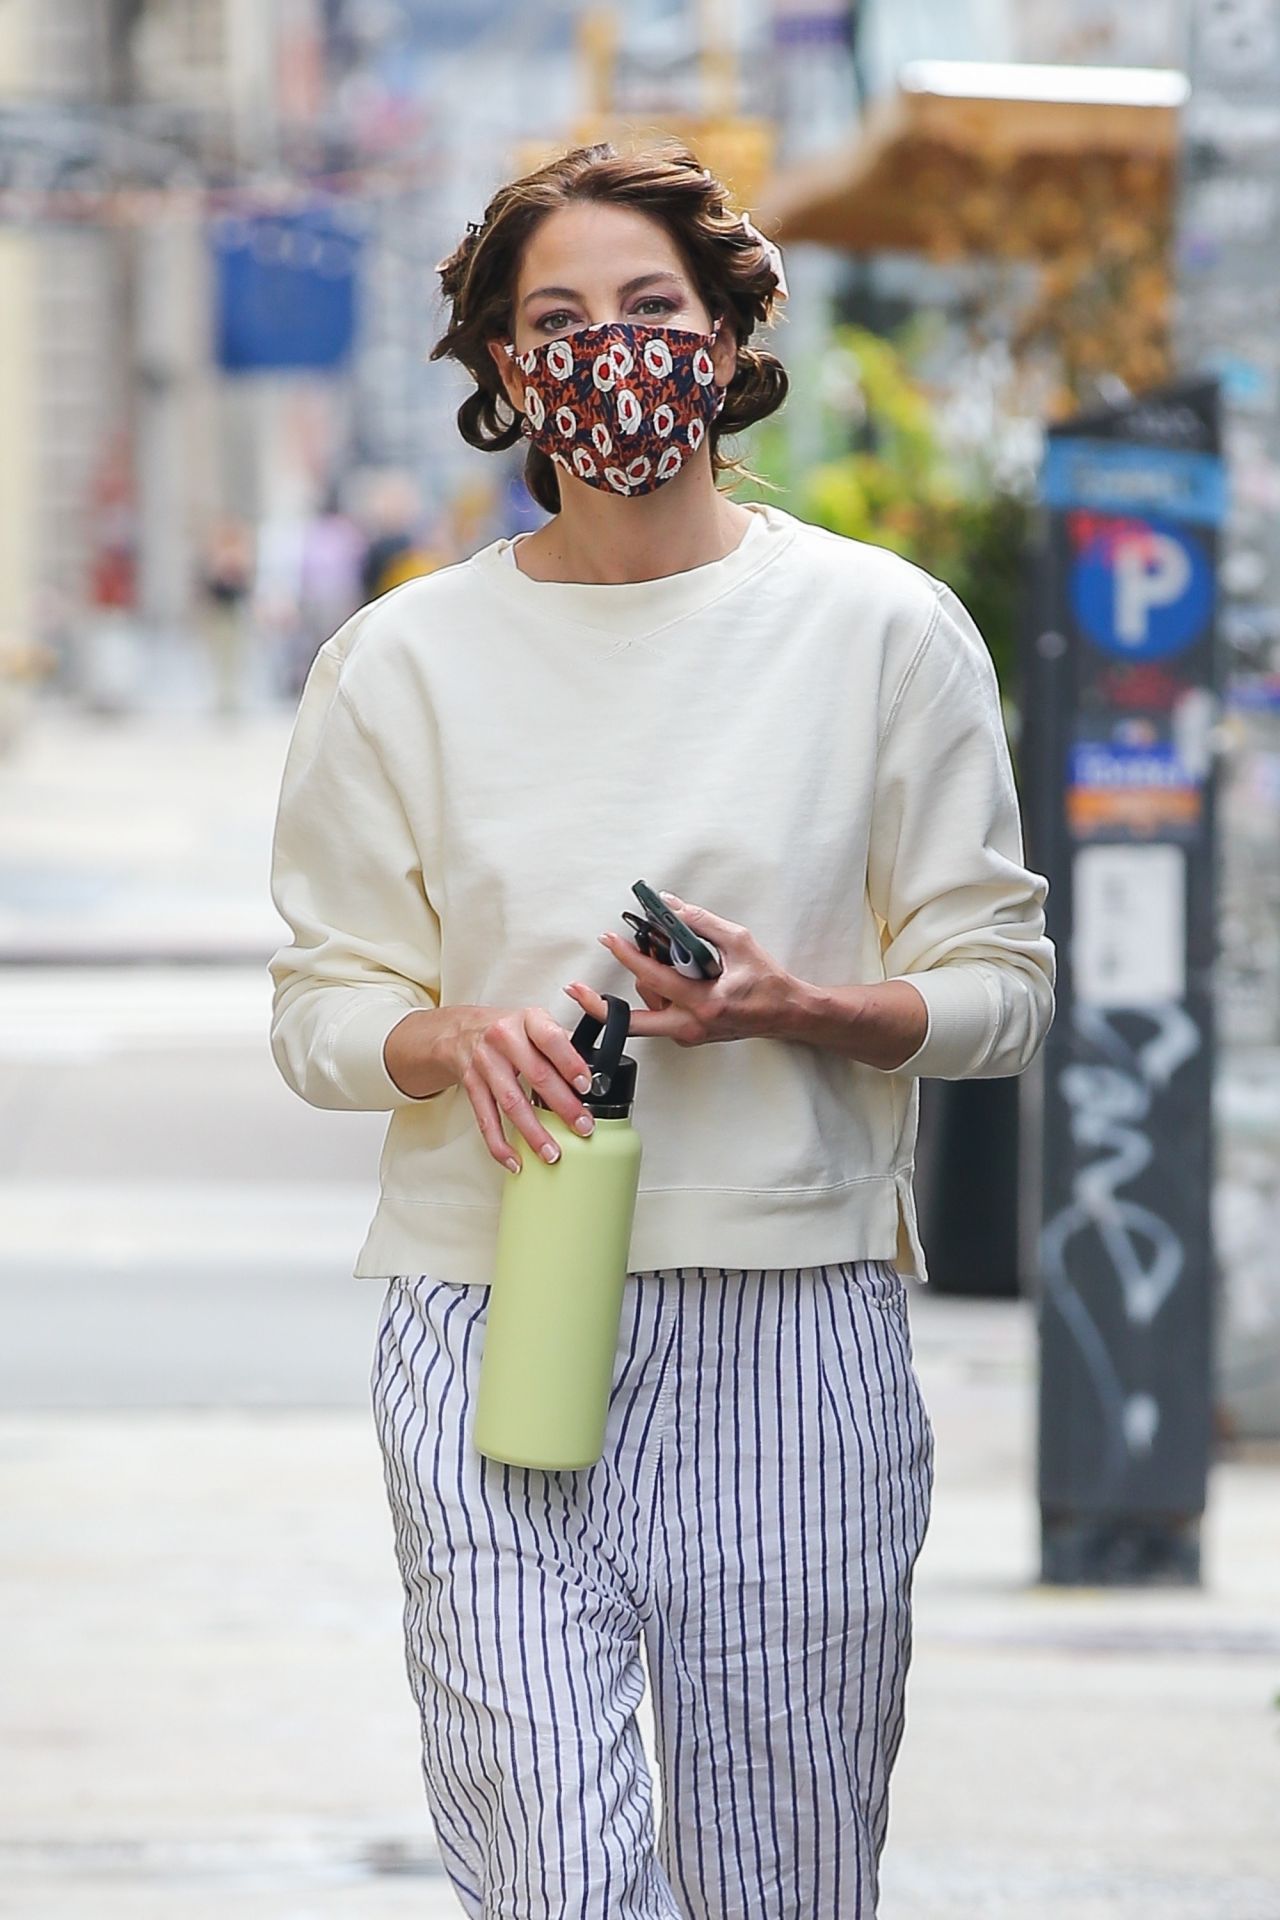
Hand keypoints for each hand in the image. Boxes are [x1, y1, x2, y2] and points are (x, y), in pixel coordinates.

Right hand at [448, 1005, 597, 1171]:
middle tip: (582, 1127)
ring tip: (552, 1153)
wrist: (462, 1031)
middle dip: (562, 1105)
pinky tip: (515, 1160)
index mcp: (528, 1020)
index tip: (586, 1086)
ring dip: (533, 1132)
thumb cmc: (510, 1030)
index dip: (570, 1063)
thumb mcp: (537, 1022)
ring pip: (511, 1102)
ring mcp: (485, 1062)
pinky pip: (485, 1118)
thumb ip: (565, 1042)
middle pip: (536, 1075)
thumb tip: (598, 1070)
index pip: (551, 1039)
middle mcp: (504, 1038)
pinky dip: (499, 1144)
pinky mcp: (471, 1084)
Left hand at [565, 891, 794, 1047]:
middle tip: (574, 989)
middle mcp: (691, 1027)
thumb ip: (700, 923)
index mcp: (705, 1004)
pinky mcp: (686, 1038)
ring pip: (646, 1009)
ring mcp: (687, 1037)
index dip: (628, 955)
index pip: (655, 978)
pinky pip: (658, 1014)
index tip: (608, 939)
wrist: (786, 1014)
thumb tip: (668, 907)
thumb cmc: (767, 980)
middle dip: (599, 1008)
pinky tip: (674, 976)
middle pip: (631, 1023)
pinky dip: (658, 992)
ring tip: (669, 959)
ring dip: (645, 982)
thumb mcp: (738, 942)